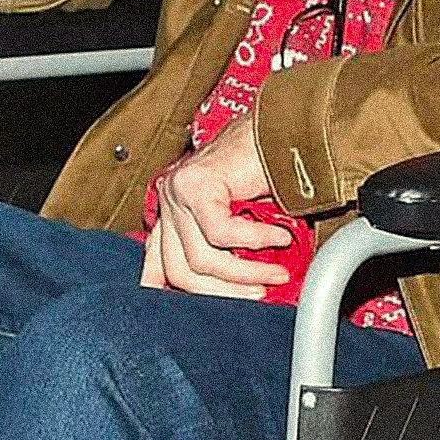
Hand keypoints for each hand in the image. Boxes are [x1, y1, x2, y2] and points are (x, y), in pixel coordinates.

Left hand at [140, 116, 291, 297]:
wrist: (282, 126)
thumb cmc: (268, 166)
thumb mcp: (245, 216)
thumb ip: (233, 247)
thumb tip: (246, 287)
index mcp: (175, 209)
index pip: (157, 259)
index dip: (164, 288)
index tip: (187, 312)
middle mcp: (169, 200)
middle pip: (180, 270)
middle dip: (224, 291)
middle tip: (260, 294)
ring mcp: (178, 192)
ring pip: (201, 257)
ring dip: (245, 273)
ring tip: (276, 270)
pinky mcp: (195, 186)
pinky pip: (220, 233)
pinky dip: (254, 242)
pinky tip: (278, 238)